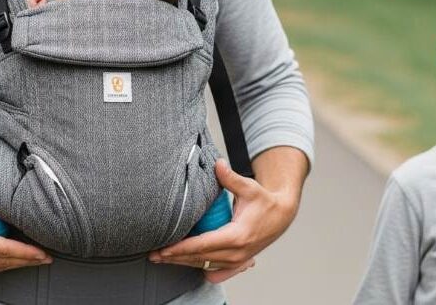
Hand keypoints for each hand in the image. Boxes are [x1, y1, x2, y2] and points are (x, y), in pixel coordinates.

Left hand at [148, 159, 298, 283]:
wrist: (282, 215)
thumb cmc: (264, 202)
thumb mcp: (249, 187)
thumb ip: (230, 178)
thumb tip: (217, 163)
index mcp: (237, 236)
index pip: (202, 245)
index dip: (180, 248)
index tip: (163, 249)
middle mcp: (237, 253)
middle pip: (199, 259)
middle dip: (174, 257)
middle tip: (153, 255)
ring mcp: (238, 261)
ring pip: (205, 265)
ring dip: (183, 263)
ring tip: (163, 258)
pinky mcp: (239, 263)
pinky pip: (216, 271)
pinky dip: (200, 268)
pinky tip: (186, 264)